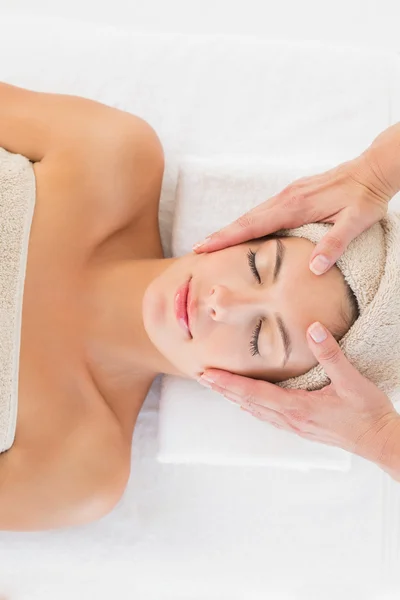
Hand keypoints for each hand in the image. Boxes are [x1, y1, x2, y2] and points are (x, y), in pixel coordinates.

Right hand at [193, 151, 392, 274]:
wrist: (372, 169)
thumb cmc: (365, 197)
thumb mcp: (356, 222)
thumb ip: (334, 244)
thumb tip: (314, 268)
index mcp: (296, 206)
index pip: (253, 225)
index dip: (227, 237)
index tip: (204, 247)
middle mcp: (287, 198)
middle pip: (246, 219)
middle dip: (221, 234)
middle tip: (197, 249)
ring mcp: (289, 193)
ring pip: (253, 214)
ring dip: (232, 228)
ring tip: (214, 243)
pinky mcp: (294, 193)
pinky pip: (264, 210)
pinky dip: (248, 222)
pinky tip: (244, 231)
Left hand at [197, 322, 399, 465]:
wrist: (381, 442)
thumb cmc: (368, 414)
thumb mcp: (352, 381)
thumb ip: (331, 354)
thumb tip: (313, 329)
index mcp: (298, 407)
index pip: (253, 393)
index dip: (228, 383)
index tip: (207, 375)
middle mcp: (291, 419)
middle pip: (248, 403)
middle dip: (224, 390)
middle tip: (202, 378)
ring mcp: (296, 426)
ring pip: (257, 411)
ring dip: (235, 398)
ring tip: (219, 388)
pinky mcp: (303, 427)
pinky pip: (269, 416)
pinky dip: (253, 407)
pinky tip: (251, 404)